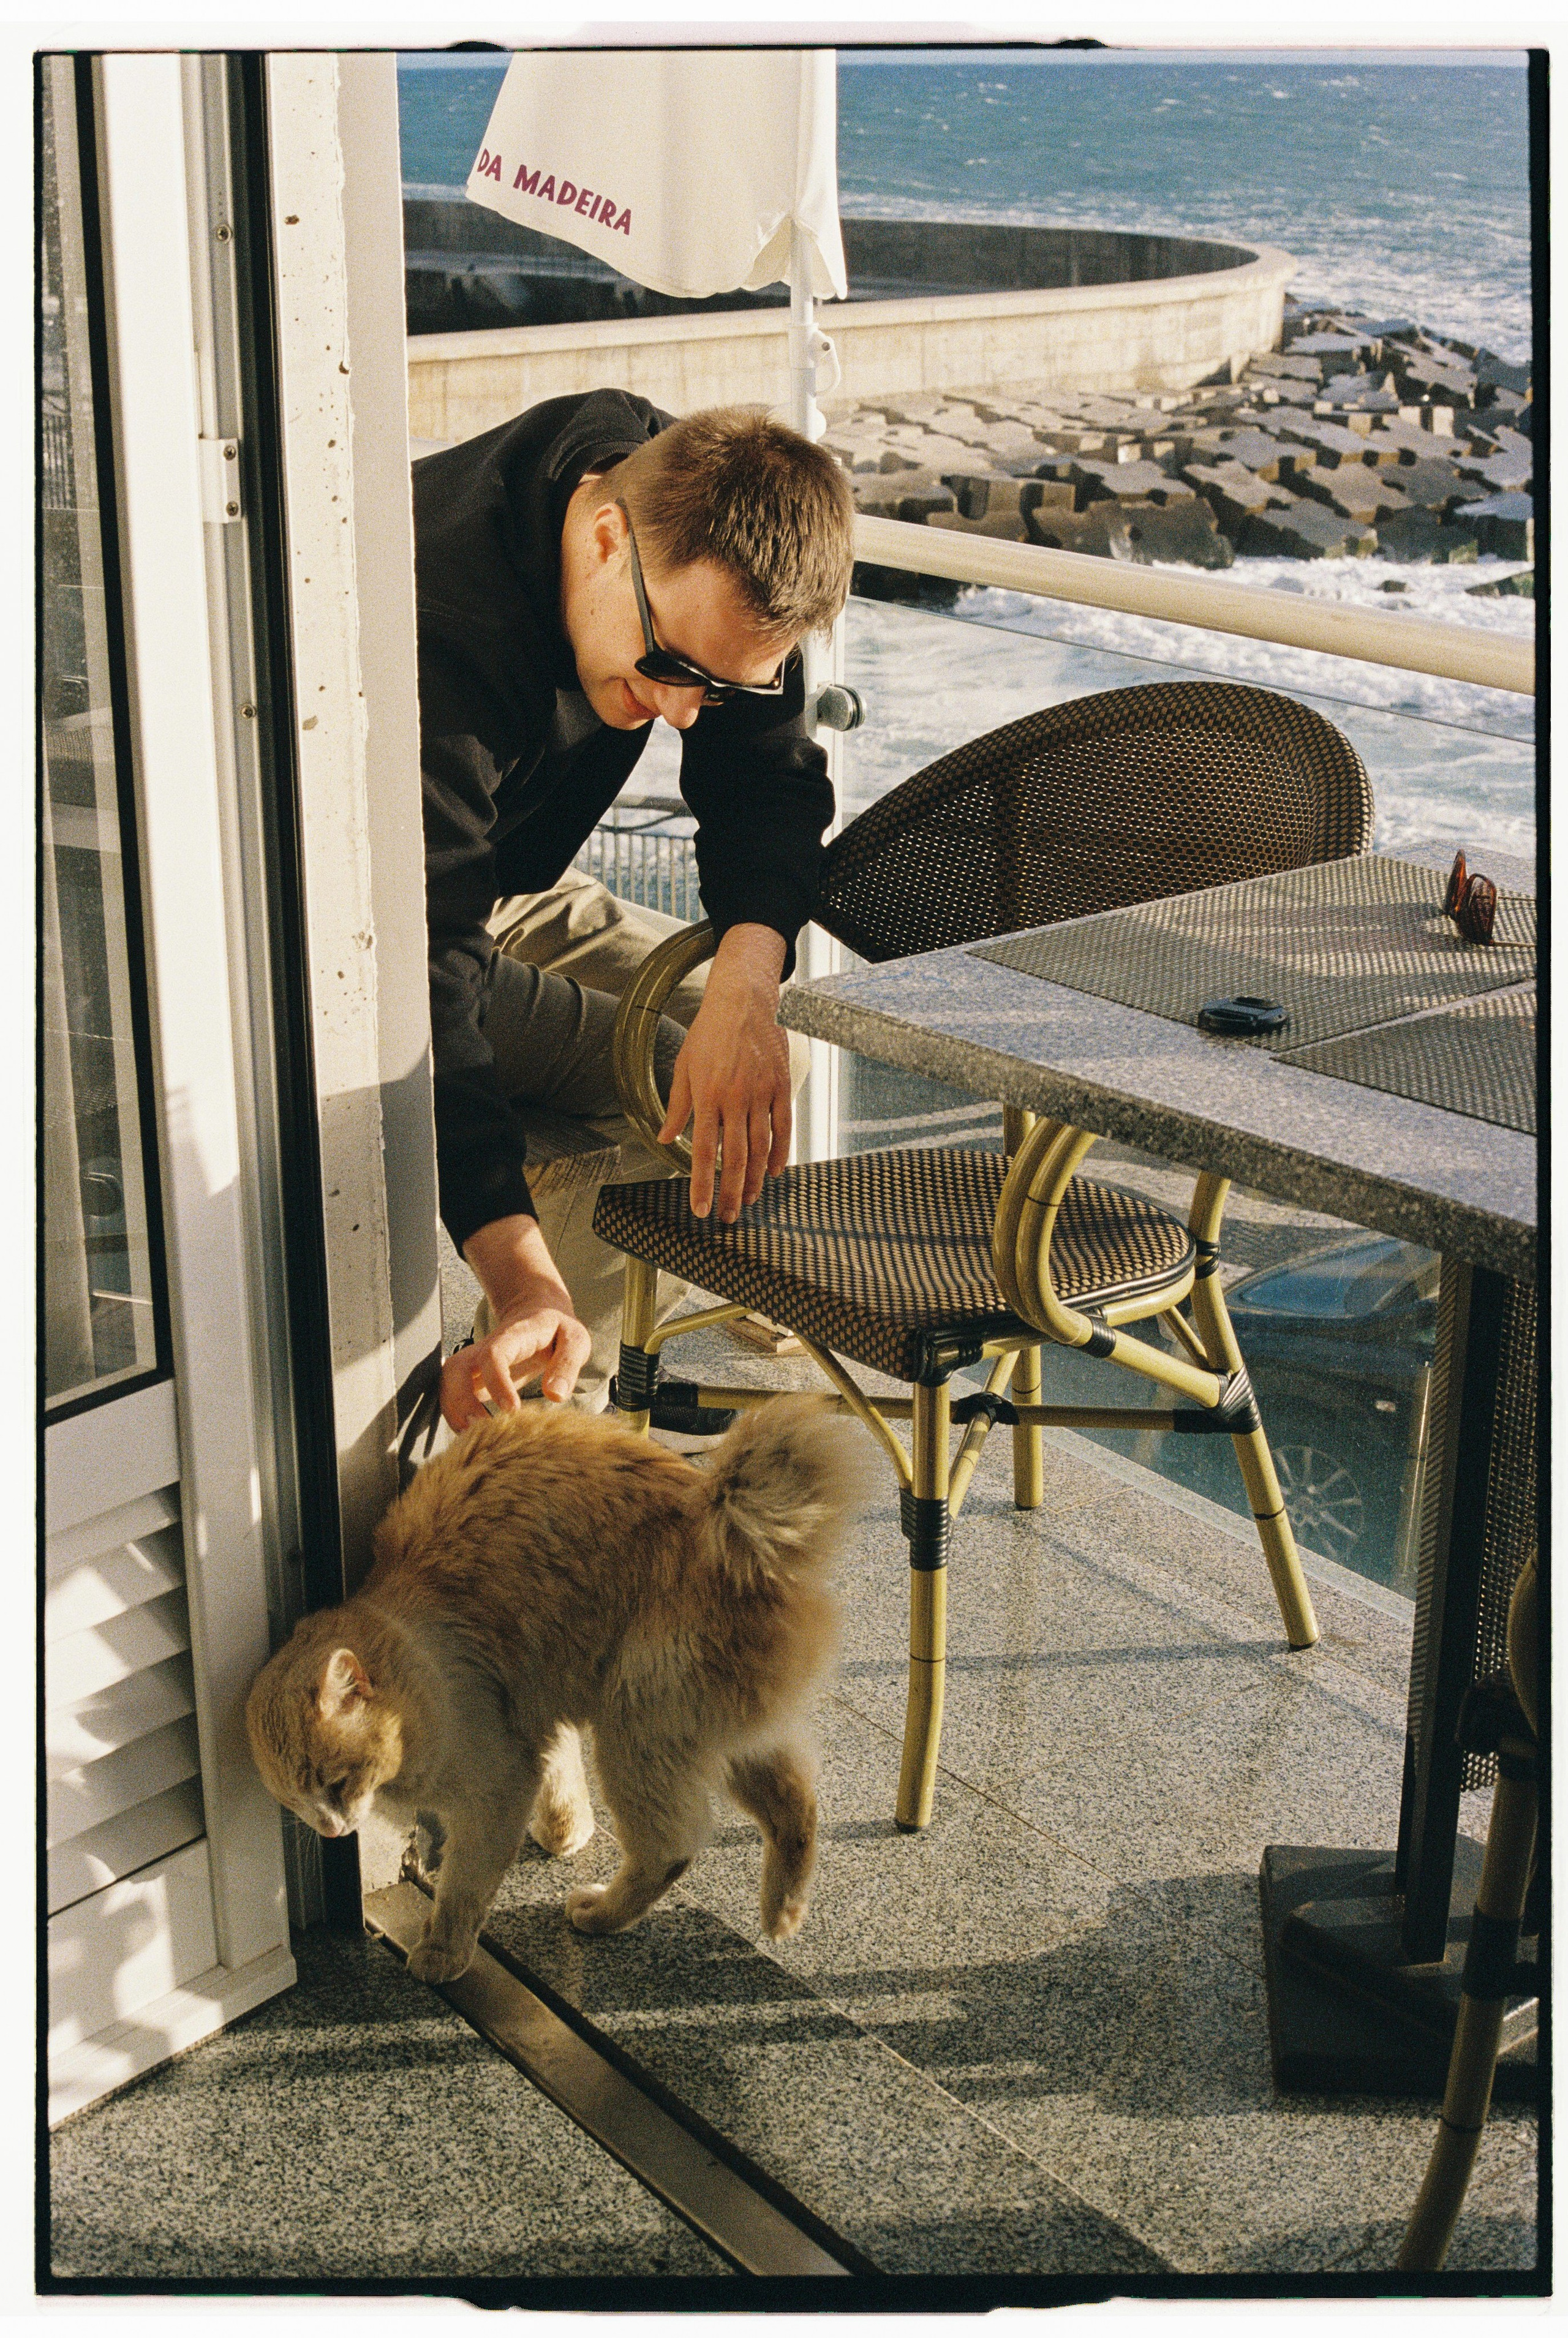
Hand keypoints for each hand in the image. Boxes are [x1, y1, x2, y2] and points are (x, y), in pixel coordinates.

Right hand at [443, 1216, 591, 1428]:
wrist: (539, 1317)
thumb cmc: (558, 1332)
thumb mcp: (575, 1341)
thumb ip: (568, 1365)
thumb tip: (555, 1396)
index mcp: (513, 1335)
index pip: (493, 1355)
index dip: (496, 1383)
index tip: (511, 1410)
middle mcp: (484, 1348)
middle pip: (456, 1370)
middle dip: (461, 1402)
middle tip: (482, 1429)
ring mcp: (474, 1363)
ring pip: (447, 1383)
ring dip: (454, 1412)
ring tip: (473, 1439)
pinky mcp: (472, 1379)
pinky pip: (452, 1395)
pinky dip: (456, 1417)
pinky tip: (472, 1436)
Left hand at [658, 924, 790, 1221]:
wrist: (742, 1001)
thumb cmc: (709, 1033)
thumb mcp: (683, 1068)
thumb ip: (676, 1107)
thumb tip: (666, 1138)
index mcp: (706, 1096)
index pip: (703, 1152)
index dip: (702, 1185)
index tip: (701, 1210)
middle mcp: (734, 1099)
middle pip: (735, 1158)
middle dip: (731, 1193)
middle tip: (728, 1217)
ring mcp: (761, 1094)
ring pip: (760, 1148)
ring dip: (755, 1180)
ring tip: (749, 1201)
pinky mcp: (780, 1086)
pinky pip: (783, 1127)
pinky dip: (780, 1152)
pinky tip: (774, 1171)